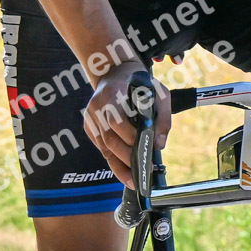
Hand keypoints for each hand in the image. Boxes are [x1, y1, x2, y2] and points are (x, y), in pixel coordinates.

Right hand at [83, 62, 170, 184]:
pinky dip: (112, 160)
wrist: (113, 70)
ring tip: (133, 180)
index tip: (145, 151)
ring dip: (118, 165)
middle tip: (142, 173)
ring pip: (103, 147)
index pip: (117, 122)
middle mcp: (97, 107)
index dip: (130, 138)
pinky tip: (124, 171)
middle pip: (109, 139)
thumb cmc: (138, 83)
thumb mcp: (158, 93)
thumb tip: (159, 144)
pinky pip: (100, 146)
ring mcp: (90, 117)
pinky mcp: (88, 125)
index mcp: (112, 95)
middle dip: (126, 158)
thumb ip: (162, 117)